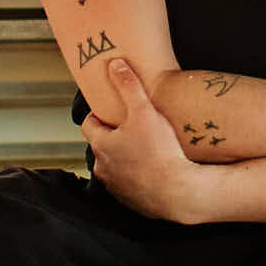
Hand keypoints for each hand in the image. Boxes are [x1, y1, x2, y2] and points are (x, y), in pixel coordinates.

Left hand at [84, 58, 205, 220]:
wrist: (176, 192)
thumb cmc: (159, 152)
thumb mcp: (144, 111)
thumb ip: (129, 86)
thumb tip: (115, 64)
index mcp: (102, 145)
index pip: (89, 125)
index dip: (99, 115)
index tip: (112, 110)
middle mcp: (103, 168)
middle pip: (102, 146)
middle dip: (114, 136)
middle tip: (133, 127)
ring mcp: (116, 187)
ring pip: (114, 166)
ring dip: (125, 158)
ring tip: (146, 149)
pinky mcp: (131, 201)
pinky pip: (129, 185)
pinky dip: (137, 176)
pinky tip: (154, 170)